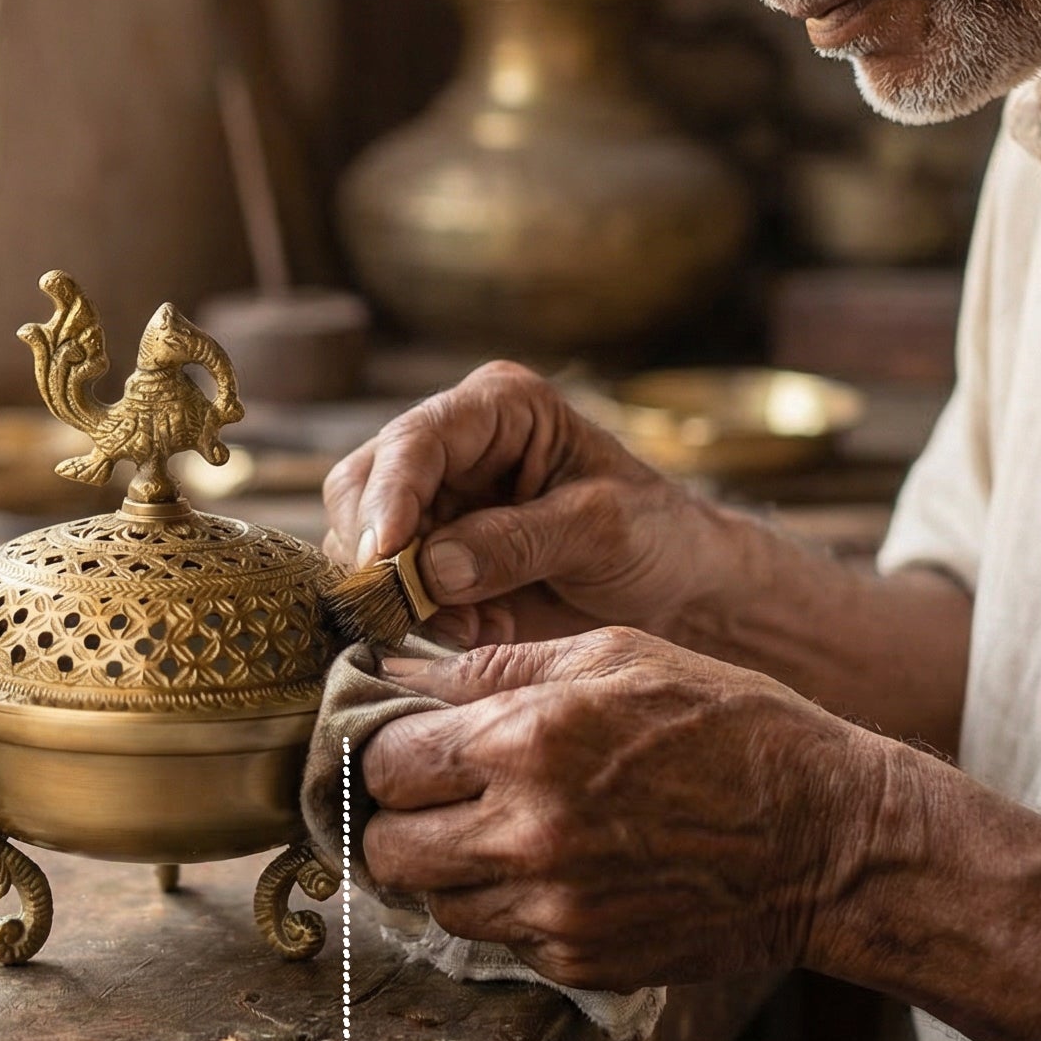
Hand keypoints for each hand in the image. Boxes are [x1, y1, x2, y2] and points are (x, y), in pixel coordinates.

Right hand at [322, 362, 734, 647]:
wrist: (679, 590)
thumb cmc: (657, 536)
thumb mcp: (602, 530)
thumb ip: (518, 542)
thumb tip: (430, 568)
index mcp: (498, 407)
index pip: (415, 440)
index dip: (390, 496)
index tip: (383, 557)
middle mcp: (451, 446)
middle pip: (363, 486)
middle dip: (381, 553)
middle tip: (419, 611)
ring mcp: (435, 502)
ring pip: (360, 542)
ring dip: (398, 595)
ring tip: (469, 626)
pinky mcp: (430, 556)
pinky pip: (386, 587)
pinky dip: (414, 620)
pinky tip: (471, 632)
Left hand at [360, 630, 880, 988]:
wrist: (828, 836)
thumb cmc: (725, 724)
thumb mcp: (612, 655)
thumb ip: (491, 667)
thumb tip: (392, 669)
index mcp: (524, 744)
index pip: (382, 763)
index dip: (382, 749)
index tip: (405, 742)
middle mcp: (526, 835)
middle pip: (386, 848)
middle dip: (398, 819)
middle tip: (434, 795)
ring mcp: (553, 910)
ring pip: (433, 903)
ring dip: (447, 868)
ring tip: (497, 828)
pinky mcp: (581, 962)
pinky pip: (497, 940)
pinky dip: (505, 908)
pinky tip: (553, 868)